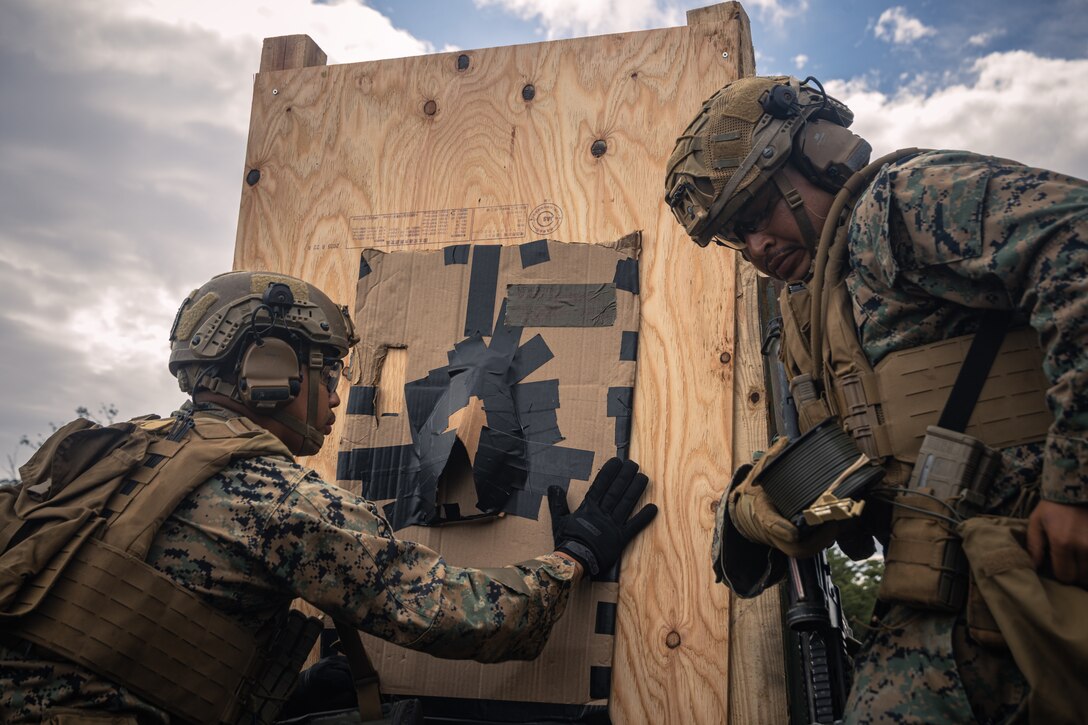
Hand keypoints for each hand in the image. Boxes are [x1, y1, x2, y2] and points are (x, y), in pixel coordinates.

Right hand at [547, 458, 657, 575]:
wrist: (574, 561)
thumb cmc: (566, 542)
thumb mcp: (559, 520)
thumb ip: (558, 503)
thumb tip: (553, 486)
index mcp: (588, 508)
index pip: (600, 485)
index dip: (609, 472)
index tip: (616, 461)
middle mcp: (602, 513)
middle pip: (616, 490)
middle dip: (625, 476)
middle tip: (633, 464)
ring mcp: (613, 525)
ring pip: (626, 503)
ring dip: (636, 489)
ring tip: (643, 477)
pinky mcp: (621, 538)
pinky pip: (634, 526)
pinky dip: (644, 517)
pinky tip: (653, 508)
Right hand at [727, 441, 840, 557]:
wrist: (749, 512)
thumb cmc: (756, 491)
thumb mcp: (759, 473)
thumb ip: (771, 459)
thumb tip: (784, 441)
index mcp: (762, 511)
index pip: (769, 523)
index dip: (781, 529)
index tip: (794, 533)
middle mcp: (774, 532)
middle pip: (795, 547)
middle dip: (817, 540)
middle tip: (834, 524)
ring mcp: (787, 540)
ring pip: (806, 550)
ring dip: (826, 539)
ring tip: (845, 521)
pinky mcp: (797, 542)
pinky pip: (812, 546)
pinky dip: (828, 537)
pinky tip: (843, 523)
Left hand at [1027, 499, 1087, 586]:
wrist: (1074, 490)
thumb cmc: (1052, 507)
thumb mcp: (1036, 523)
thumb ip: (1034, 546)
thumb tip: (1034, 567)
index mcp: (1063, 543)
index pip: (1065, 575)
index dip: (1061, 574)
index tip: (1059, 566)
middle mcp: (1084, 546)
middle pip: (1082, 577)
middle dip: (1076, 574)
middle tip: (1071, 563)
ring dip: (1087, 569)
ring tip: (1079, 559)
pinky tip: (1086, 557)